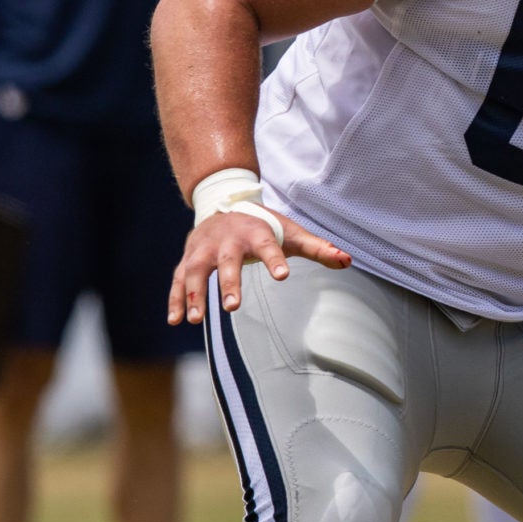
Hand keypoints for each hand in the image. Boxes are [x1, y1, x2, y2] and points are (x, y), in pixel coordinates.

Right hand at [168, 206, 351, 325]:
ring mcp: (204, 249)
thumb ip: (318, 248)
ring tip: (195, 320)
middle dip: (229, 284)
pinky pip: (178, 279)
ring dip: (193, 295)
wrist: (225, 200)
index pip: (268, 246)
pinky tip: (175, 321)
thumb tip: (348, 261)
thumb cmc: (264, 224)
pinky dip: (175, 299)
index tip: (283, 275)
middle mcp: (227, 241)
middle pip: (227, 262)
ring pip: (195, 271)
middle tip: (233, 307)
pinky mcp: (189, 258)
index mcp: (256, 232)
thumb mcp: (291, 232)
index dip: (275, 259)